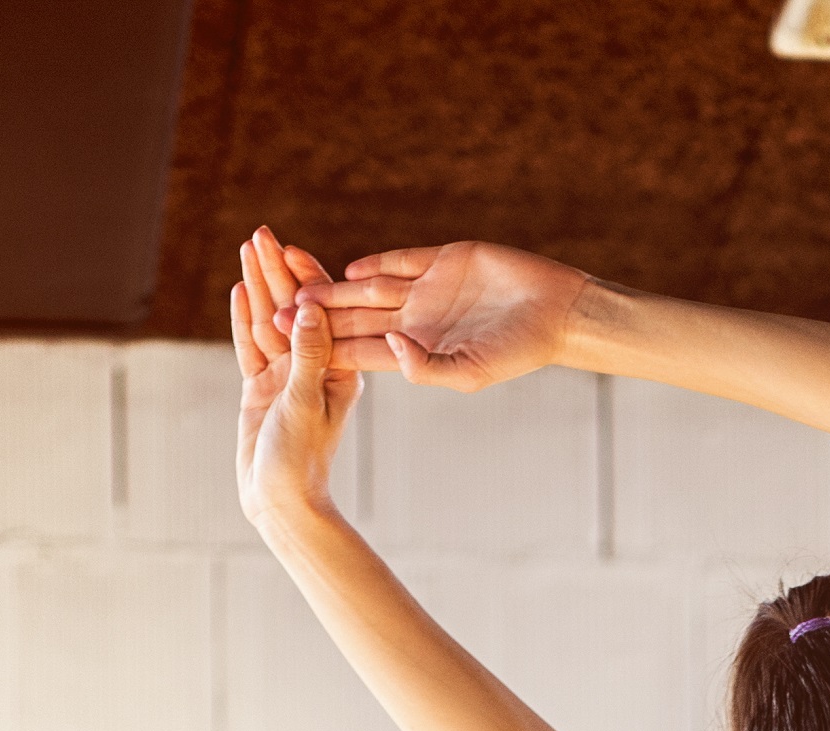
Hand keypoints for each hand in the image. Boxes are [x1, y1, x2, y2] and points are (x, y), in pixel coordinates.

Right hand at [231, 226, 364, 532]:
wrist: (281, 501)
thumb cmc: (300, 460)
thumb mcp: (304, 402)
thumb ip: (306, 356)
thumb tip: (307, 309)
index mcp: (338, 369)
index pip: (319, 313)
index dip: (304, 278)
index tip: (289, 247)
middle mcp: (314, 368)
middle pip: (292, 309)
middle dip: (277, 271)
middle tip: (260, 233)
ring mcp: (286, 377)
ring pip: (269, 322)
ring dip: (258, 286)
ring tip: (247, 248)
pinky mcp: (263, 389)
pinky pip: (252, 346)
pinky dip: (244, 319)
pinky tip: (239, 290)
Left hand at [307, 242, 589, 393]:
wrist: (557, 312)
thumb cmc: (519, 351)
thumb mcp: (470, 372)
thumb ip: (425, 365)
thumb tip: (389, 347)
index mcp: (418, 350)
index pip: (361, 351)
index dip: (324, 348)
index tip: (289, 348)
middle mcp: (416, 321)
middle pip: (355, 319)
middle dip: (316, 317)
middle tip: (271, 314)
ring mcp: (428, 290)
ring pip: (369, 289)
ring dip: (334, 288)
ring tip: (295, 284)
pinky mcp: (443, 260)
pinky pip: (401, 260)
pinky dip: (376, 263)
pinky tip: (349, 268)